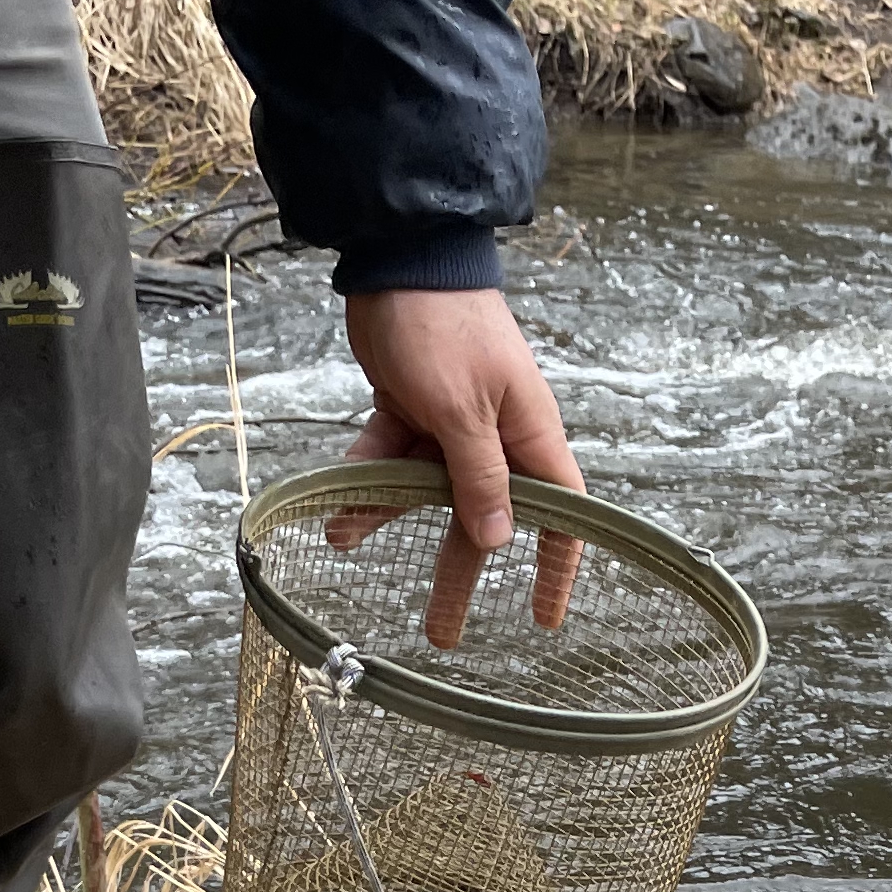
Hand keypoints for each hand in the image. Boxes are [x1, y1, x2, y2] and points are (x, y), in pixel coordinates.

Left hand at [339, 288, 583, 649]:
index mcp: (528, 434)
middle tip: (441, 634)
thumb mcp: (463, 408)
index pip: (559, 512)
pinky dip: (362, 478)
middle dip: (456, 574)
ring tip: (344, 539)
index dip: (556, 566)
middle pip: (482, 518)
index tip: (544, 617)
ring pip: (423, 493)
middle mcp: (495, 436)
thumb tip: (499, 540)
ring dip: (384, 516)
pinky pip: (387, 459)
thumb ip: (479, 476)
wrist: (397, 257)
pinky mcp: (408, 410)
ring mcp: (450, 425)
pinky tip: (332, 501)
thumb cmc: (444, 325)